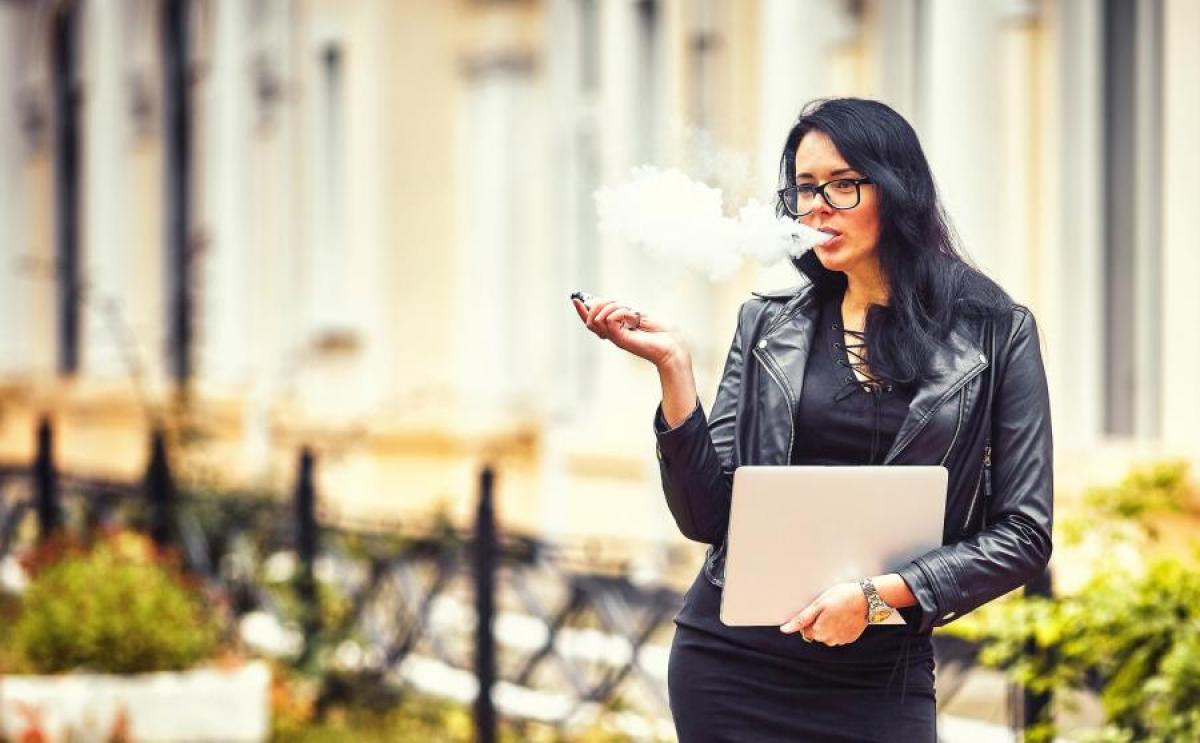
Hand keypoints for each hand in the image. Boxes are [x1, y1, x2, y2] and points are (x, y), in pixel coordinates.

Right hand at [571, 294, 688, 369]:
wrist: (673, 345)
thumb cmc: (661, 331)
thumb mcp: (640, 315)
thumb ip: (623, 310)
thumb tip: (605, 302)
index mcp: (617, 329)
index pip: (592, 321)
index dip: (582, 310)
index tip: (575, 298)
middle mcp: (613, 335)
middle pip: (589, 322)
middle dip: (593, 306)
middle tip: (608, 300)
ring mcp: (617, 338)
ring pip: (597, 321)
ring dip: (608, 307)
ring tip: (626, 309)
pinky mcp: (622, 340)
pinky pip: (610, 321)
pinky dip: (619, 312)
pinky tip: (631, 314)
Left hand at [779, 582, 868, 645]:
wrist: (867, 598)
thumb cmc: (841, 597)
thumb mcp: (818, 605)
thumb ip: (801, 619)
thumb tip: (785, 630)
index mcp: (819, 632)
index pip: (805, 630)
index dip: (810, 618)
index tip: (819, 608)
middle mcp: (830, 640)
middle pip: (816, 633)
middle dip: (819, 622)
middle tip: (829, 608)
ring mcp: (842, 640)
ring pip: (828, 634)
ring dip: (830, 624)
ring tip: (838, 611)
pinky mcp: (851, 638)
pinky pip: (839, 633)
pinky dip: (840, 626)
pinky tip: (845, 616)